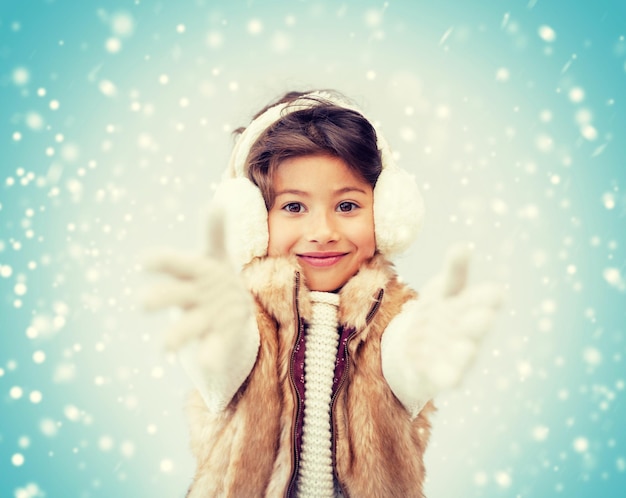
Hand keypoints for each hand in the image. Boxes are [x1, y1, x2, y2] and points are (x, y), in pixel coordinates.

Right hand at [141, 209, 252, 353]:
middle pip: (172, 296)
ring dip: (174, 337)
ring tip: (165, 348)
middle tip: (141, 304)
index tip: (143, 261)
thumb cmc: (215, 277)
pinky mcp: (217, 338)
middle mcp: (191, 296)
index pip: (174, 263)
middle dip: (158, 299)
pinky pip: (212, 349)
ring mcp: (202, 318)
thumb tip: (217, 203)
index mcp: (192, 272)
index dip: (160, 262)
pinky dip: (210, 356)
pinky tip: (208, 363)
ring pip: (186, 328)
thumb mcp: (217, 254)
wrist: (230, 311)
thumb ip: (215, 232)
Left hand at [409, 245, 502, 392]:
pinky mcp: (439, 374)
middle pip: (473, 328)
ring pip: (463, 355)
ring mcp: (454, 355)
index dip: (487, 298)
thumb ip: (455, 270)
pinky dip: (449, 377)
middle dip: (478, 322)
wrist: (410, 352)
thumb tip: (463, 246)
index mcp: (467, 308)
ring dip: (465, 352)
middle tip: (485, 315)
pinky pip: (445, 378)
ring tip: (466, 347)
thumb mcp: (442, 290)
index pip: (479, 299)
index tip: (497, 292)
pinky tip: (452, 380)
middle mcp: (466, 333)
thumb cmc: (436, 315)